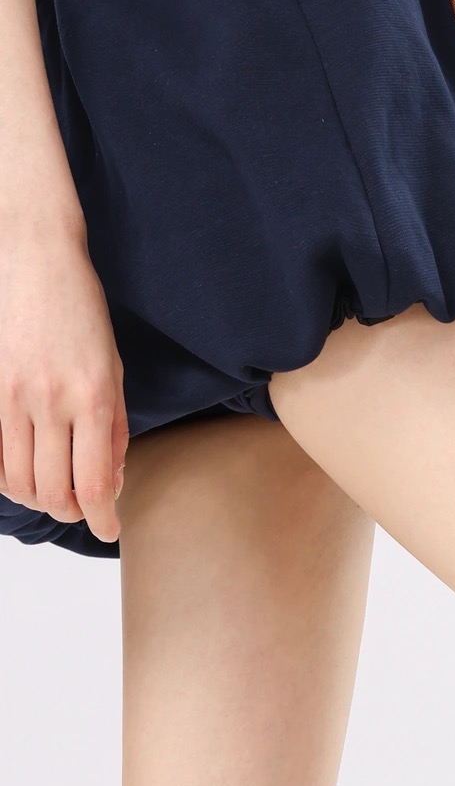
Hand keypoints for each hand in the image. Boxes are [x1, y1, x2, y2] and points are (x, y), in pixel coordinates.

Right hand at [0, 212, 126, 541]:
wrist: (33, 254)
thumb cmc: (80, 309)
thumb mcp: (113, 367)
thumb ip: (113, 427)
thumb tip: (110, 482)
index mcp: (93, 396)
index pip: (93, 483)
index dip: (101, 518)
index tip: (110, 531)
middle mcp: (51, 401)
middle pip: (52, 491)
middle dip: (69, 512)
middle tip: (80, 509)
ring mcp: (13, 395)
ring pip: (18, 479)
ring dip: (37, 498)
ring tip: (53, 492)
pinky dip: (9, 475)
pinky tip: (25, 470)